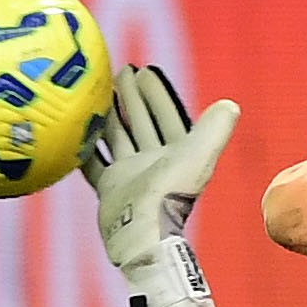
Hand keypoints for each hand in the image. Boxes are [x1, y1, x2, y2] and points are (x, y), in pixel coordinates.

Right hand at [83, 64, 239, 306]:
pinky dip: (86, 148)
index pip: (165, 116)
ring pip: (117, 137)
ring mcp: (129, 175)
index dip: (157, 94)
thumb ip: (214, 130)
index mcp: (175, 153)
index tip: (143, 71)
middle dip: (132, 98)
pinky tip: (75, 131)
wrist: (143, 235)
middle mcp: (152, 162)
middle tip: (119, 72)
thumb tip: (231, 105)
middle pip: (140, 122)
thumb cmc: (170, 194)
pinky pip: (94, 163)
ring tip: (95, 93)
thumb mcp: (198, 156)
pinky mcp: (109, 190)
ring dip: (109, 116)